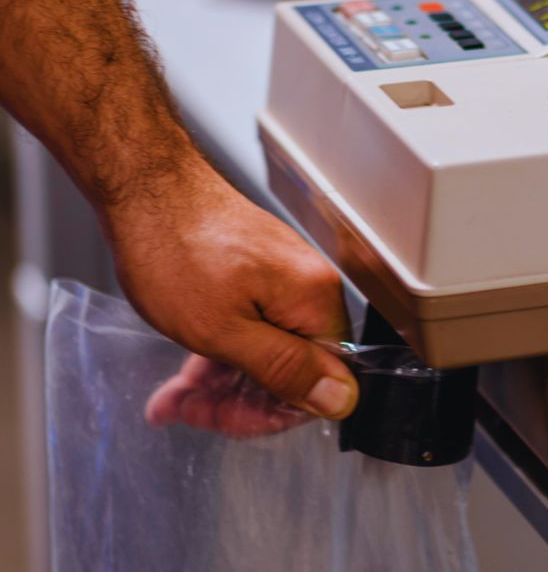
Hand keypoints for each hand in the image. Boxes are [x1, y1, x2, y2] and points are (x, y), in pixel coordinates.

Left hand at [103, 168, 358, 435]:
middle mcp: (309, 290)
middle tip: (187, 409)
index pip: (321, 382)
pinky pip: (251, 331)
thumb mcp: (223, 330)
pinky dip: (217, 355)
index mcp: (315, 302)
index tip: (225, 419)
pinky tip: (182, 377)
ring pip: (265, 354)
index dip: (272, 411)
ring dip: (218, 384)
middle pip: (292, 370)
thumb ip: (286, 369)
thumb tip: (343, 400)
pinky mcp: (259, 276)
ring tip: (173, 400)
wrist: (144, 187)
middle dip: (237, 400)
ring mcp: (284, 282)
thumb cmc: (175, 249)